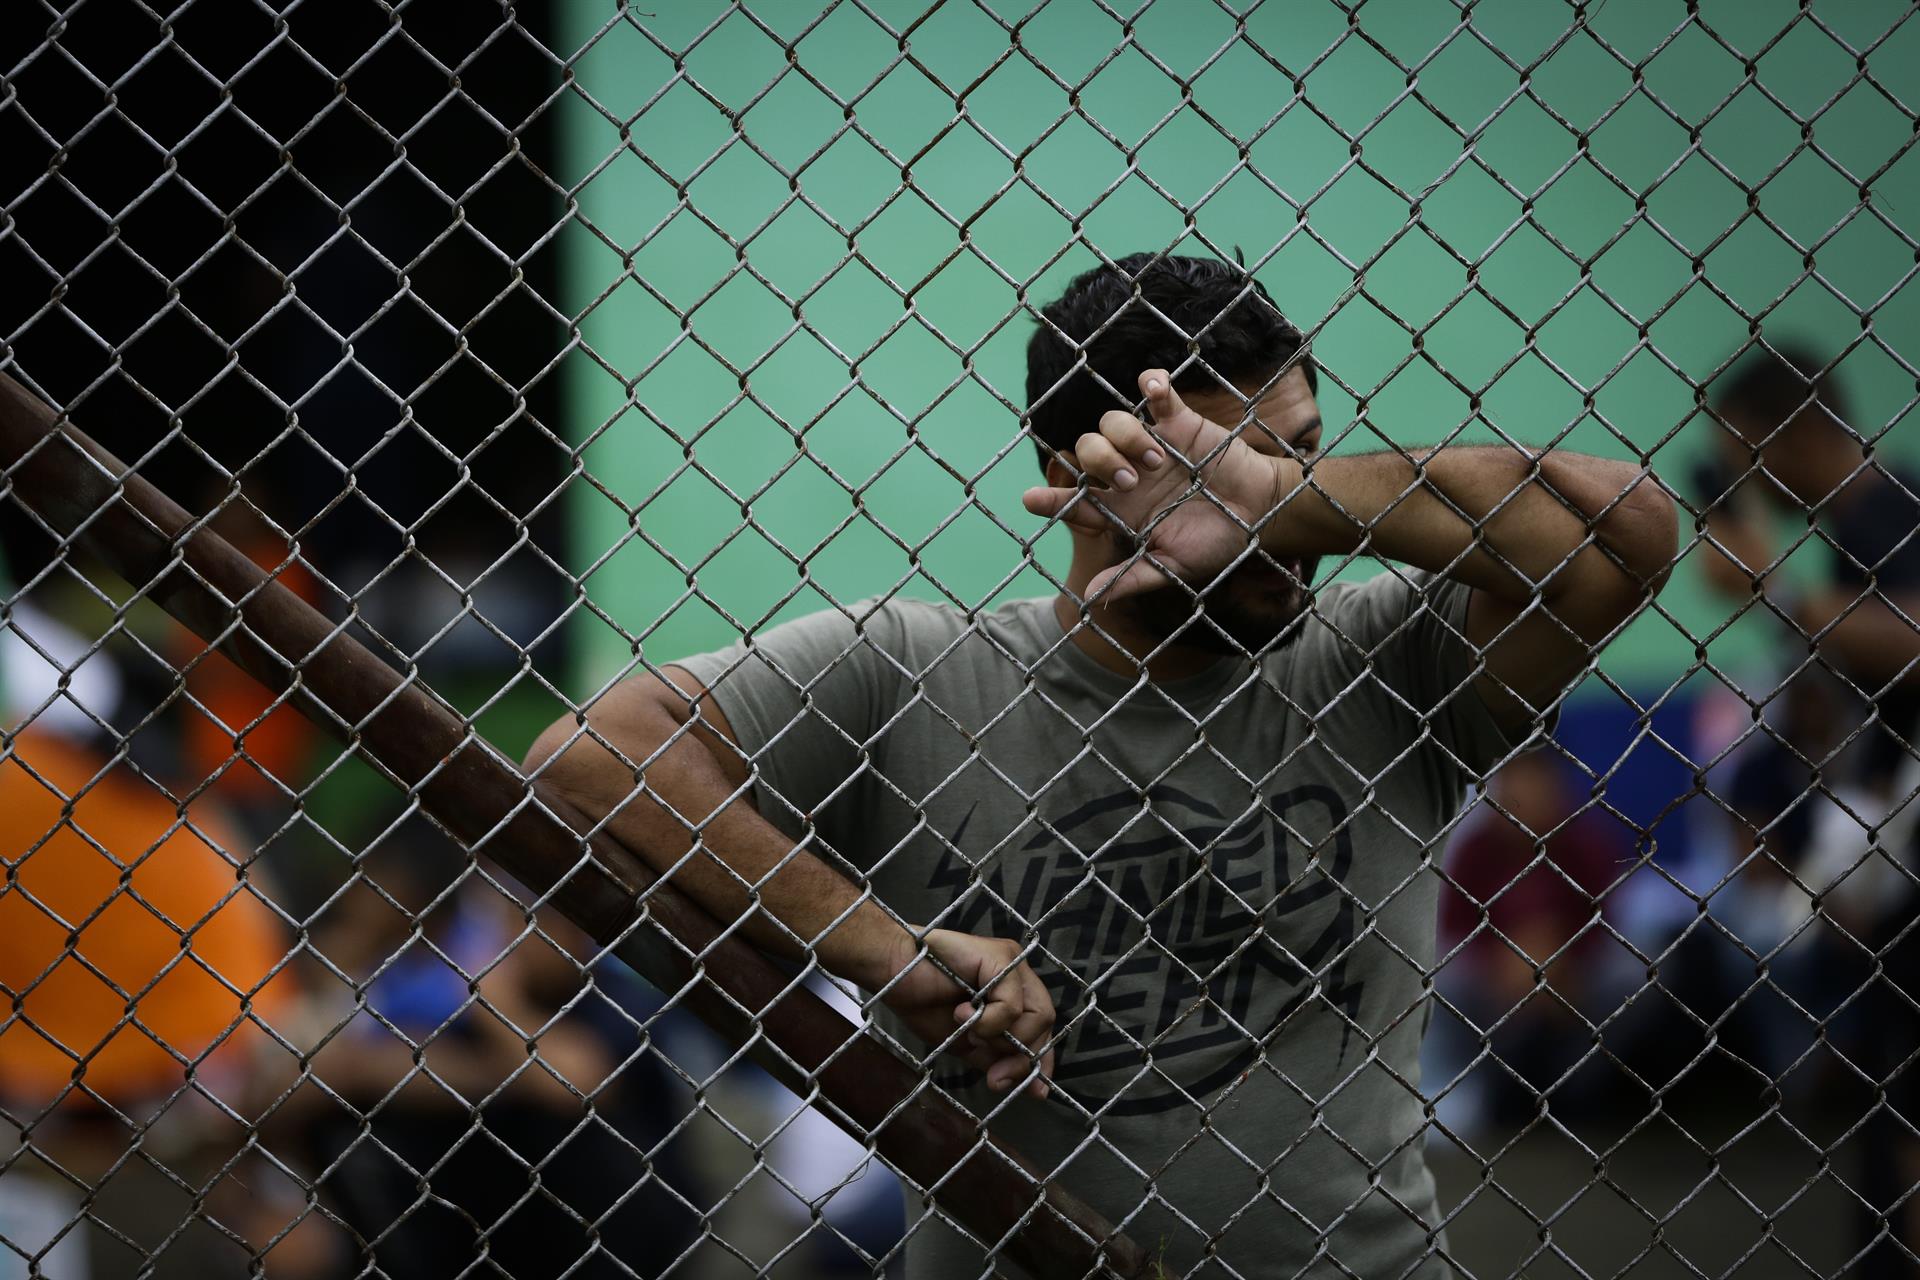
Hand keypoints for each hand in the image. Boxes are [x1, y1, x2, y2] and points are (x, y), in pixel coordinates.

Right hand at [876, 926, 1055, 1098]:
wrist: (891, 971)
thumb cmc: (923, 1002)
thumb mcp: (968, 1043)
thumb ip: (999, 1060)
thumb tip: (1037, 1089)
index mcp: (1012, 990)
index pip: (1042, 1027)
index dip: (1041, 1060)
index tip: (1034, 1091)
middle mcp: (1017, 974)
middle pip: (1044, 1022)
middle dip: (1021, 1057)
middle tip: (994, 1075)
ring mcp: (1011, 962)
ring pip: (1036, 1015)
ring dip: (1000, 1037)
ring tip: (968, 1030)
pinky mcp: (1000, 956)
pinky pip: (1013, 1004)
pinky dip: (990, 1021)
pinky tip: (961, 1012)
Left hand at [1022, 369, 1301, 601]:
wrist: (1260, 515)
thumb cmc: (1215, 544)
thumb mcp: (1173, 567)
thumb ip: (1132, 577)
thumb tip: (1090, 597)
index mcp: (1121, 509)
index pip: (1076, 501)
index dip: (1051, 499)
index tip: (1029, 500)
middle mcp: (1129, 473)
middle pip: (1087, 453)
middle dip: (1099, 462)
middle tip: (1130, 482)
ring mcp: (1152, 446)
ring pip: (1113, 423)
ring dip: (1127, 437)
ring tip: (1157, 460)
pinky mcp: (1180, 423)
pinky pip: (1159, 397)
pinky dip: (1153, 386)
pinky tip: (1153, 386)